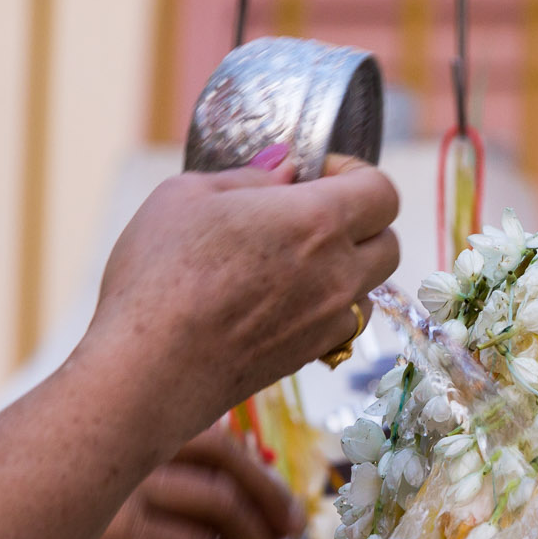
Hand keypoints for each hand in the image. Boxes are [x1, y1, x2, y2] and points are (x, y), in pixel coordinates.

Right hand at [48, 424, 305, 538]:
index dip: (250, 466)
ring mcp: (120, 488)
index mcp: (115, 434)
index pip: (204, 433)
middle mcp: (121, 448)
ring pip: (219, 507)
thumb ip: (104, 532)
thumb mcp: (68, 521)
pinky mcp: (116, 537)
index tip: (276, 501)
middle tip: (291, 535)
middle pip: (222, 458)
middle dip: (267, 496)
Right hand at [76, 149, 399, 459]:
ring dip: (346, 266)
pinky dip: (328, 305)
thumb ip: (249, 175)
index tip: (317, 173)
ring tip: (292, 259)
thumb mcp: (186, 195)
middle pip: (388, 240)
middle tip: (309, 215)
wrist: (149, 370)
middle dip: (360, 221)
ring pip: (369, 284)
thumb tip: (285, 168)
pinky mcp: (314, 354)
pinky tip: (283, 299)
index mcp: (318, 220)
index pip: (383, 191)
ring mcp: (331, 318)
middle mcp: (340, 271)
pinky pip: (345, 321)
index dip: (355, 174)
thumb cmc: (159, 274)